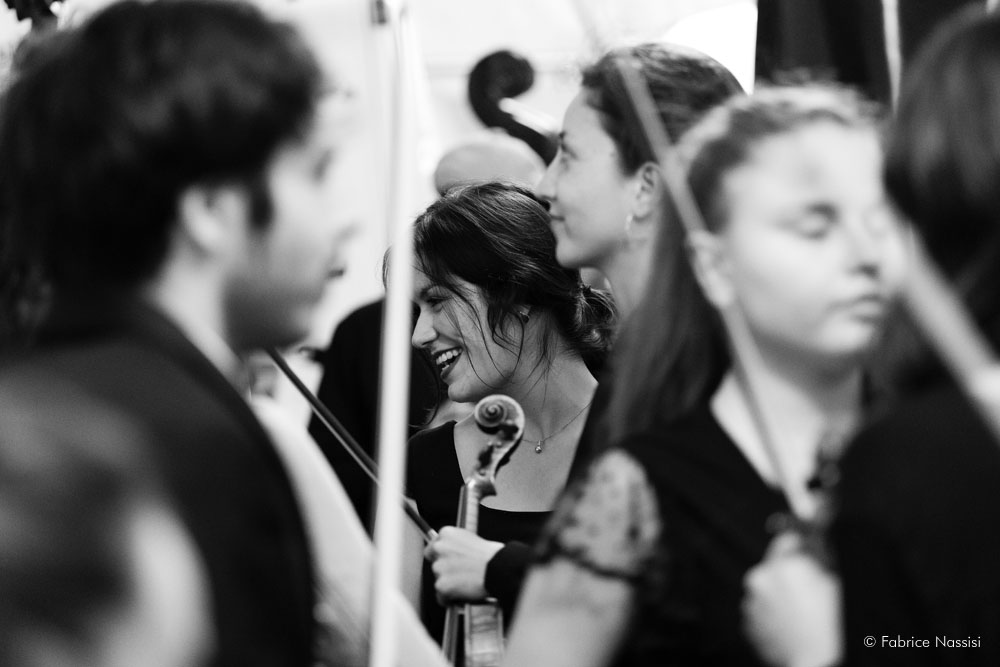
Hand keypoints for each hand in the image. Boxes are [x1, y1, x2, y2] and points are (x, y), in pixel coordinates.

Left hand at [424, 526, 504, 602]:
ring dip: (448, 584)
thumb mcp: (472, 539)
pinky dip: (450, 599)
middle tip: (458, 575)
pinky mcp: (442, 585)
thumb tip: (454, 554)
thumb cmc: (493, 556)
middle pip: (434, 563)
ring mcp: (439, 567)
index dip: (443, 556)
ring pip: (438, 580)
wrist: (499, 569)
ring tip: (465, 585)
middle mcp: (439, 548)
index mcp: (447, 533)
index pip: (434, 546)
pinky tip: (462, 596)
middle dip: (444, 570)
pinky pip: (441, 597)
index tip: (449, 562)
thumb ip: (457, 545)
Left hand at [742, 531, 841, 666]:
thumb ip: (818, 559)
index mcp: (783, 565)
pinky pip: (760, 610)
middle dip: (787, 574)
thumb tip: (813, 548)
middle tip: (807, 590)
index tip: (803, 551)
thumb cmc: (829, 625)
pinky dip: (772, 613)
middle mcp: (761, 579)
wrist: (816, 660)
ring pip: (765, 589)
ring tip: (800, 612)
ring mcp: (752, 602)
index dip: (797, 546)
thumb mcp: (834, 582)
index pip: (785, 539)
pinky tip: (790, 623)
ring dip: (778, 594)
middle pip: (773, 566)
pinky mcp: (748, 622)